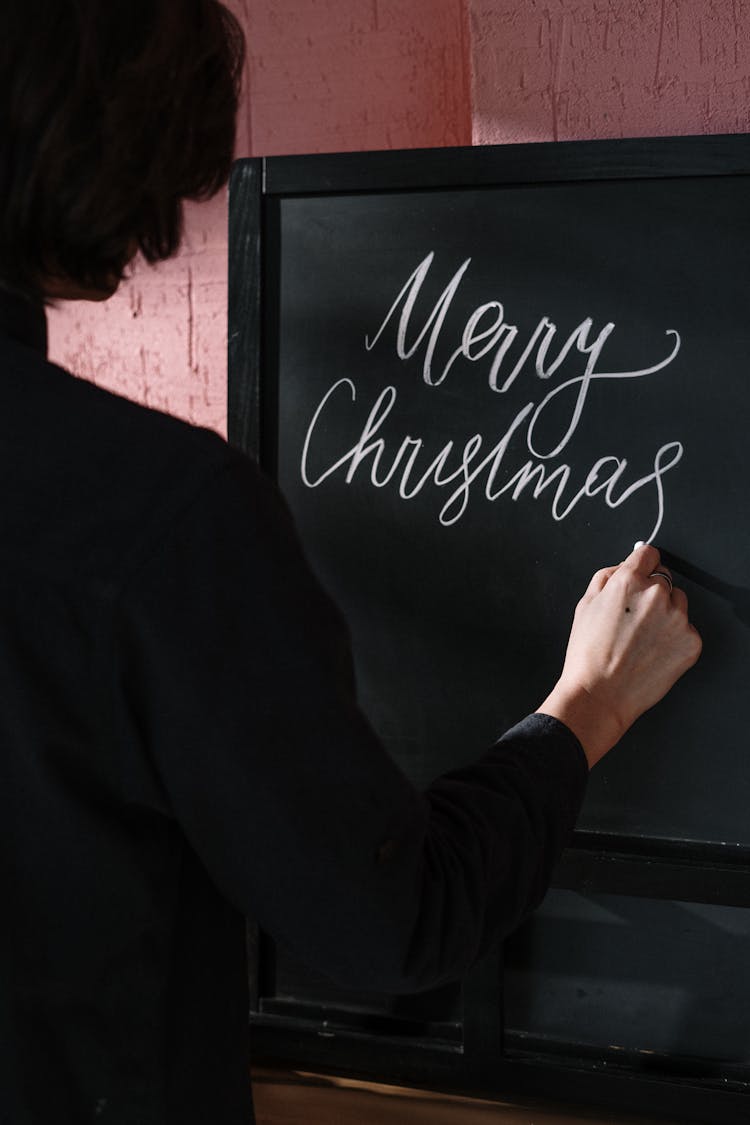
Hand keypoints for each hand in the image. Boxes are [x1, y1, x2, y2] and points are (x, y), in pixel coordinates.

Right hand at [538, 544, 701, 768]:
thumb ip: (606, 576)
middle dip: (651, 592)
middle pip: (664, 579)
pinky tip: (652, 652)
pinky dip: (673, 638)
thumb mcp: (584, 605)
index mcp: (629, 582)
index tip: (642, 572)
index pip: (649, 554)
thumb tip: (625, 564)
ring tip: (642, 638)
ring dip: (665, 613)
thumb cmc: (588, 654)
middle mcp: (657, 595)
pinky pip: (686, 629)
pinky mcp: (691, 642)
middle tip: (633, 619)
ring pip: (678, 603)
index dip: (642, 564)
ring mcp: (677, 619)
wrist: (600, 694)